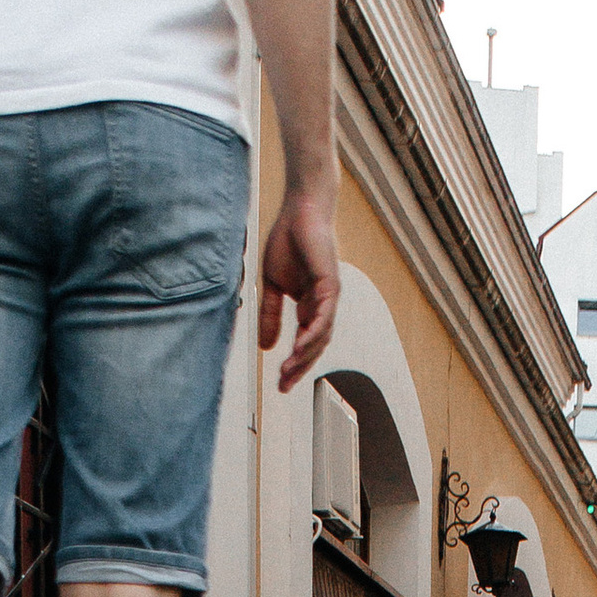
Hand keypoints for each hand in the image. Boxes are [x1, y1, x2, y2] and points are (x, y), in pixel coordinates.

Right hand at [258, 185, 339, 387]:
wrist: (300, 210)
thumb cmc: (288, 240)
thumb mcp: (273, 284)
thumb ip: (271, 315)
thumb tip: (267, 346)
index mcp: (309, 306)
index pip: (303, 343)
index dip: (293, 364)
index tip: (280, 383)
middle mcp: (322, 306)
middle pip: (314, 346)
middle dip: (298, 367)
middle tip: (283, 386)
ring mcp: (328, 297)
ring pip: (320, 337)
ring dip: (304, 357)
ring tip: (289, 372)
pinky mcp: (330, 286)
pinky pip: (323, 318)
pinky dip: (312, 335)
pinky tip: (300, 348)